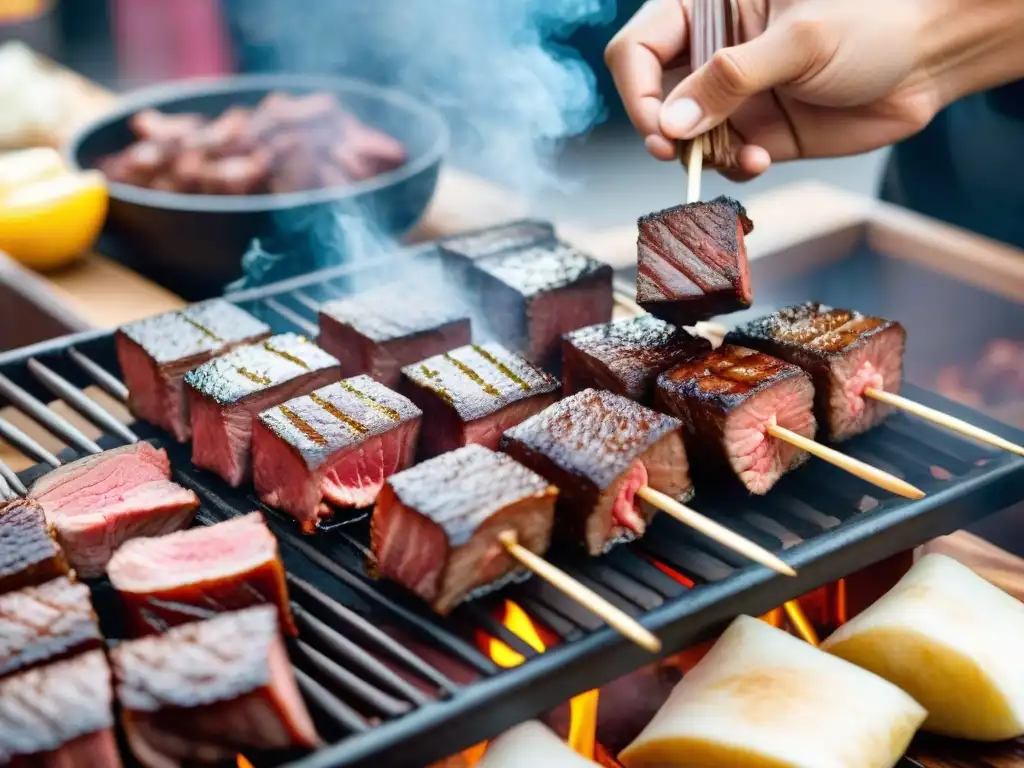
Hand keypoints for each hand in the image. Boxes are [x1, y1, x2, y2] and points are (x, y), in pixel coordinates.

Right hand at [605, 0, 943, 179]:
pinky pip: (722, 159)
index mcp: (712, 7)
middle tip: (675, 151)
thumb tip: (671, 124)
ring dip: (700, 154)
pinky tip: (761, 160)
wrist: (930, 59)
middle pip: (652, 95)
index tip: (659, 125)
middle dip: (661, 129)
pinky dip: (733, 167)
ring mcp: (733, 95)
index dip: (638, 89)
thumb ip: (730, 79)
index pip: (640, 47)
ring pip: (684, 136)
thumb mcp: (800, 40)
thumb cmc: (874, 23)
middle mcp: (713, 51)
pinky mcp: (756, 131)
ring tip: (740, 154)